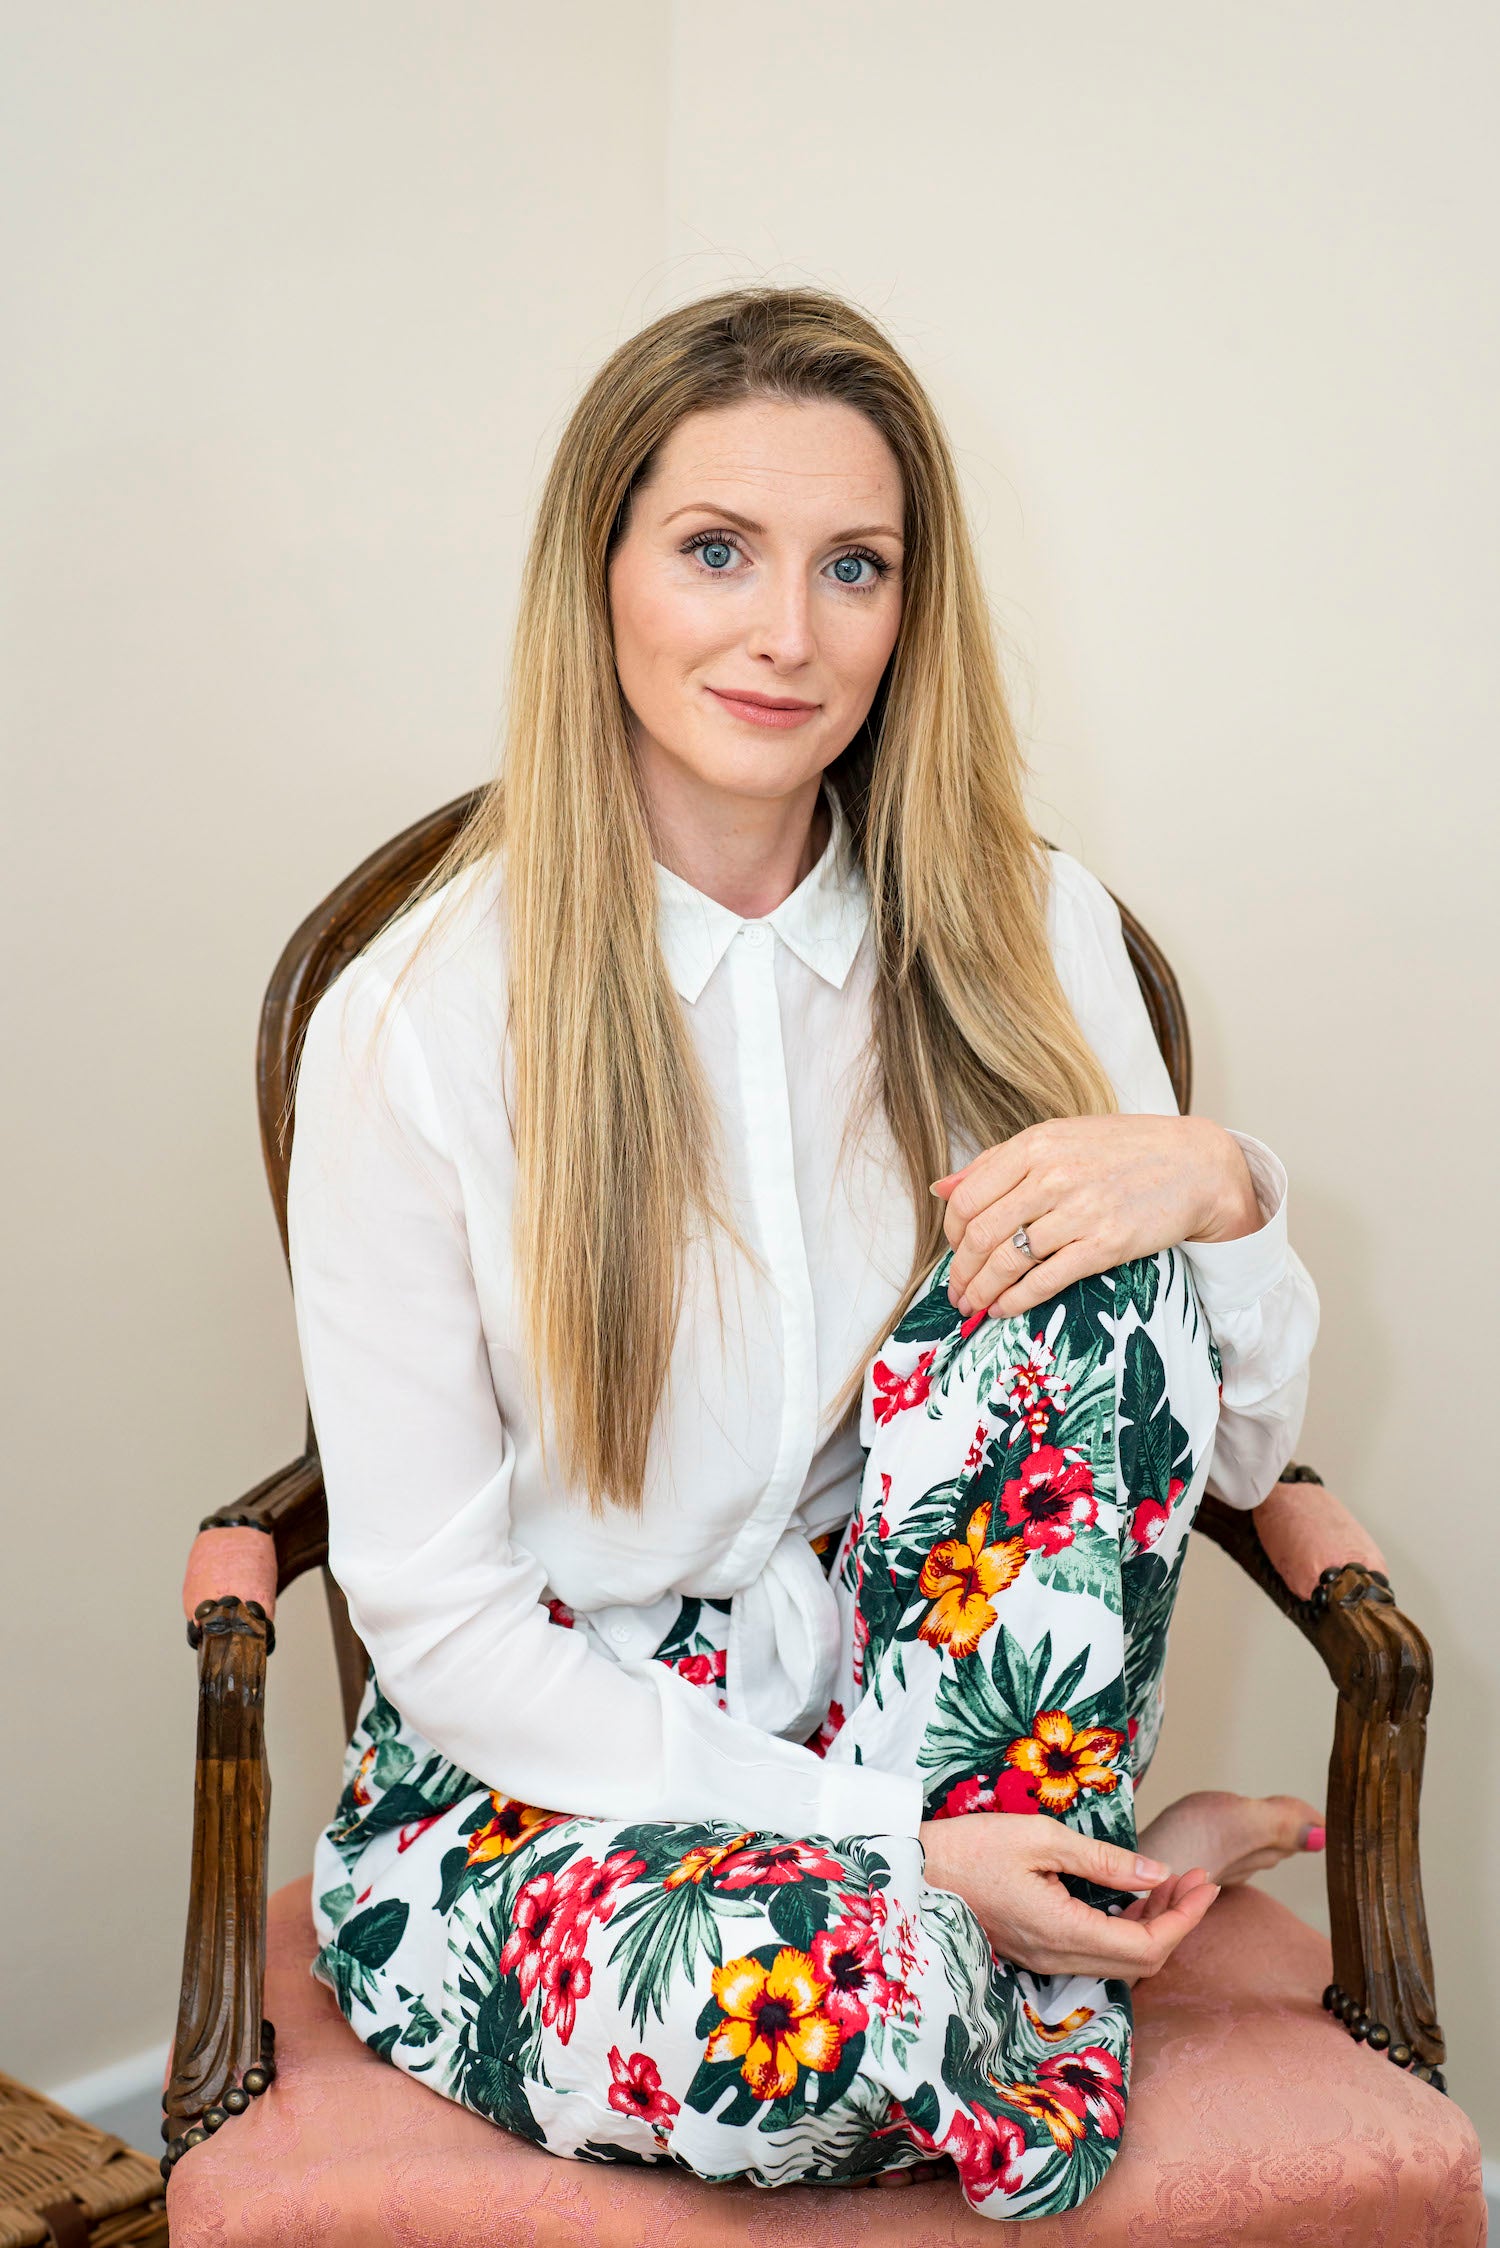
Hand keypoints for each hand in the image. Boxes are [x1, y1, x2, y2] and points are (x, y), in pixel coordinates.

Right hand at [918, 1812, 1218, 1984]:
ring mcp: (1046, 1960)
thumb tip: (1156, 1872)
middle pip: (1142, 1962)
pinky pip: (1097, 1954)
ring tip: (1171, 1884)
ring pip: (1121, 1962)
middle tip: (1197, 1880)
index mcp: (1062, 1931)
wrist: (916, 1871)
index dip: (1186, 1920)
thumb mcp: (1040, 1838)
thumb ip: (1102, 1859)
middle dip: (1179, 1922)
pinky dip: (1127, 1930)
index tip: (1206, 1883)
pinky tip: (1132, 1899)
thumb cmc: (971, 1846)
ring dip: (1154, 1927)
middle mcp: (1058, 1957)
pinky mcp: (1038, 1953)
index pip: (1148, 1947)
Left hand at [932, 1114, 1261, 1322]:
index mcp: (1036, 1145)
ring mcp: (1079, 1212)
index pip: (969, 1197)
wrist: (1194, 1166)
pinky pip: (1044, 1280)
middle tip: (956, 1290)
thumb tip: (941, 1188)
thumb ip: (997, 1162)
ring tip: (973, 1305)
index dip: (953, 1232)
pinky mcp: (1104, 1246)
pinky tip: (1004, 1309)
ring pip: (1008, 1261)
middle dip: (961, 1270)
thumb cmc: (1124, 1150)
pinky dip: (1015, 1300)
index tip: (956, 1249)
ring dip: (982, 1292)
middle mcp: (1052, 1176)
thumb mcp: (1058, 1138)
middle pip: (982, 1234)